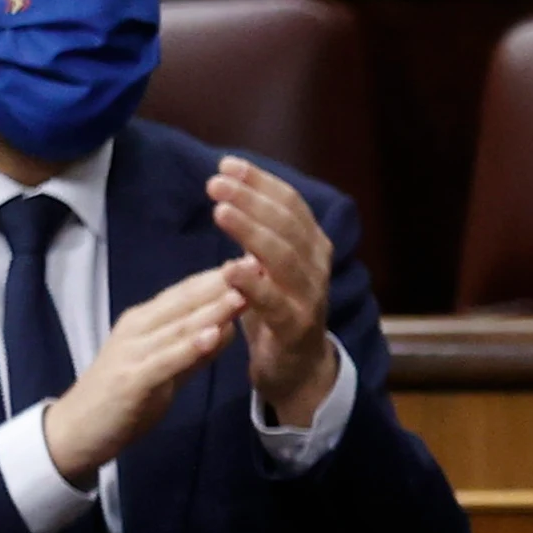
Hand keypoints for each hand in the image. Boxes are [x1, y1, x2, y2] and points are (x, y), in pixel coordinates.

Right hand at [42, 267, 241, 482]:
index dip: (221, 276)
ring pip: (178, 326)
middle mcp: (137, 328)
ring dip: (212, 308)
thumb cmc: (121, 400)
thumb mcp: (165, 372)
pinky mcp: (131, 379)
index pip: (186, 292)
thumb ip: (193, 352)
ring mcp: (132, 352)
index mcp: (145, 321)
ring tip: (244, 291)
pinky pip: (165, 360)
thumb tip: (226, 329)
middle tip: (259, 261)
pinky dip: (189, 346)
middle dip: (222, 282)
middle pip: (184, 301)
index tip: (257, 259)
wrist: (76, 432)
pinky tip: (214, 334)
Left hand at [211, 158, 334, 427]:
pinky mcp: (295, 328)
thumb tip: (233, 183)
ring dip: (252, 233)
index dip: (260, 182)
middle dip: (252, 199)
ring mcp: (309, 298)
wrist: (298, 368)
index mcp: (311, 245)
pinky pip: (275, 302)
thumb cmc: (277, 308)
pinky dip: (253, 284)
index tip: (227, 164)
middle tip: (216, 183)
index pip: (290, 203)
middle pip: (288, 225)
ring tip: (220, 212)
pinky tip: (229, 268)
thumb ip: (261, 229)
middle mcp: (316, 267)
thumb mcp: (272, 263)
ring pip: (284, 258)